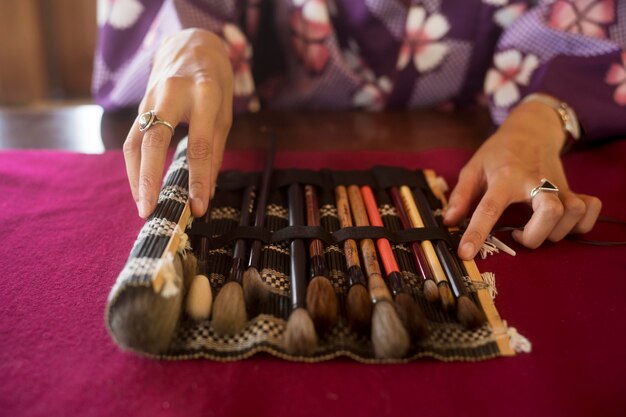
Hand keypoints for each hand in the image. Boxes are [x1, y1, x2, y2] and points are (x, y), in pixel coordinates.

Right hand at [123, 28, 233, 217]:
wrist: (191, 44)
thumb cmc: (214, 82)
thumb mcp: (224, 112)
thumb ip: (215, 150)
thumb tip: (208, 191)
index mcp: (204, 94)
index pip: (199, 144)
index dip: (198, 179)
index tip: (199, 207)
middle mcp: (172, 93)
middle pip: (154, 140)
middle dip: (150, 179)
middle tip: (150, 211)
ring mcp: (151, 98)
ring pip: (135, 141)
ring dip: (136, 177)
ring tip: (143, 207)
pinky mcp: (140, 105)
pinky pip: (133, 139)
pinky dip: (135, 166)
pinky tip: (141, 187)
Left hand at [444, 100, 601, 259]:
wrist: (531, 129)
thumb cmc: (499, 152)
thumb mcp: (473, 168)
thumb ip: (461, 196)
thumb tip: (449, 221)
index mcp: (504, 178)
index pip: (489, 208)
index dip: (477, 233)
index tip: (466, 253)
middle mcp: (535, 182)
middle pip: (550, 212)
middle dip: (536, 236)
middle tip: (519, 236)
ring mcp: (557, 185)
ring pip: (573, 213)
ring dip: (557, 232)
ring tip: (537, 230)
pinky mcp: (571, 189)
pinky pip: (590, 209)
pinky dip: (582, 224)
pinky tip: (563, 226)